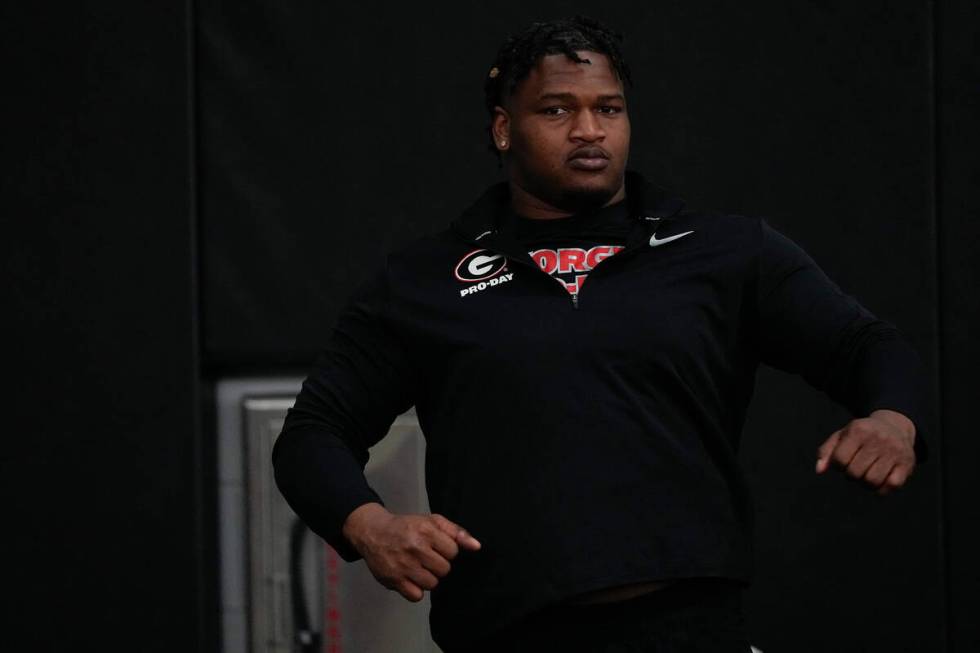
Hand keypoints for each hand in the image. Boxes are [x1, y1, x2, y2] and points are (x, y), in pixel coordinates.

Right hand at [341, 502, 481, 601]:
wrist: (373, 532)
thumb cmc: (407, 527)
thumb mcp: (432, 521)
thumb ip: (456, 532)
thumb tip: (477, 547)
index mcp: (426, 531)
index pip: (453, 552)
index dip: (446, 551)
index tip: (436, 547)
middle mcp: (415, 548)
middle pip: (444, 570)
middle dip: (438, 565)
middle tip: (426, 558)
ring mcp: (403, 565)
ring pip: (432, 584)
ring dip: (428, 578)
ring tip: (418, 567)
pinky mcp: (393, 580)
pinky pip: (416, 596)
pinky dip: (415, 590)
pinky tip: (410, 578)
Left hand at [815, 409, 916, 495]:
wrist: (894, 426)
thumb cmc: (861, 435)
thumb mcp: (842, 436)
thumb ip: (826, 452)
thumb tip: (819, 471)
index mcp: (858, 430)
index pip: (839, 460)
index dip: (837, 466)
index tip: (842, 462)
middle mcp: (878, 439)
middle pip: (855, 473)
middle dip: (851, 475)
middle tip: (856, 468)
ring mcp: (894, 451)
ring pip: (872, 481)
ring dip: (865, 484)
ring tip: (866, 475)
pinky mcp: (907, 463)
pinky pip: (892, 486)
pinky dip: (883, 490)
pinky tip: (880, 481)